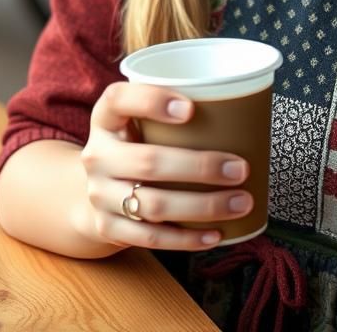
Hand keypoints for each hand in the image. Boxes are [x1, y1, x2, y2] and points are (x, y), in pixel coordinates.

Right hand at [78, 81, 252, 250]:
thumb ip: (172, 116)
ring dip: (203, 206)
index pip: (118, 99)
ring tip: (241, 202)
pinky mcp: (108, 227)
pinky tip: (216, 233)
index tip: (191, 108)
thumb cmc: (135, 146)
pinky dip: (187, 238)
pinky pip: (152, 237)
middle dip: (200, 167)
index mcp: (105, 119)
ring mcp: (100, 194)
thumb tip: (244, 110)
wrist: (92, 191)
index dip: (151, 101)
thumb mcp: (139, 122)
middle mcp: (97, 155)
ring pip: (154, 204)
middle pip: (148, 161)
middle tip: (241, 168)